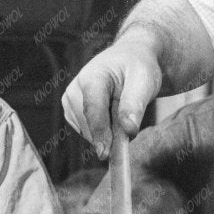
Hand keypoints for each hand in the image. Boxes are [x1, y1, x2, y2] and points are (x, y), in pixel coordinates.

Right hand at [62, 34, 163, 156]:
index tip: (105, 154)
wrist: (129, 59)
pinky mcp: (71, 113)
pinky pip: (89, 134)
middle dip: (111, 134)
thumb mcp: (144, 81)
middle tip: (130, 123)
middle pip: (91, 125)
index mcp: (91, 77)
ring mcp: (70, 102)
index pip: (93, 110)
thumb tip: (129, 130)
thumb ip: (135, 104)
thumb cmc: (137, 68)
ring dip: (108, 133)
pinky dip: (103, 132)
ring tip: (121, 111)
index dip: (100, 133)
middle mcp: (75, 89)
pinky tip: (112, 116)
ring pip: (89, 133)